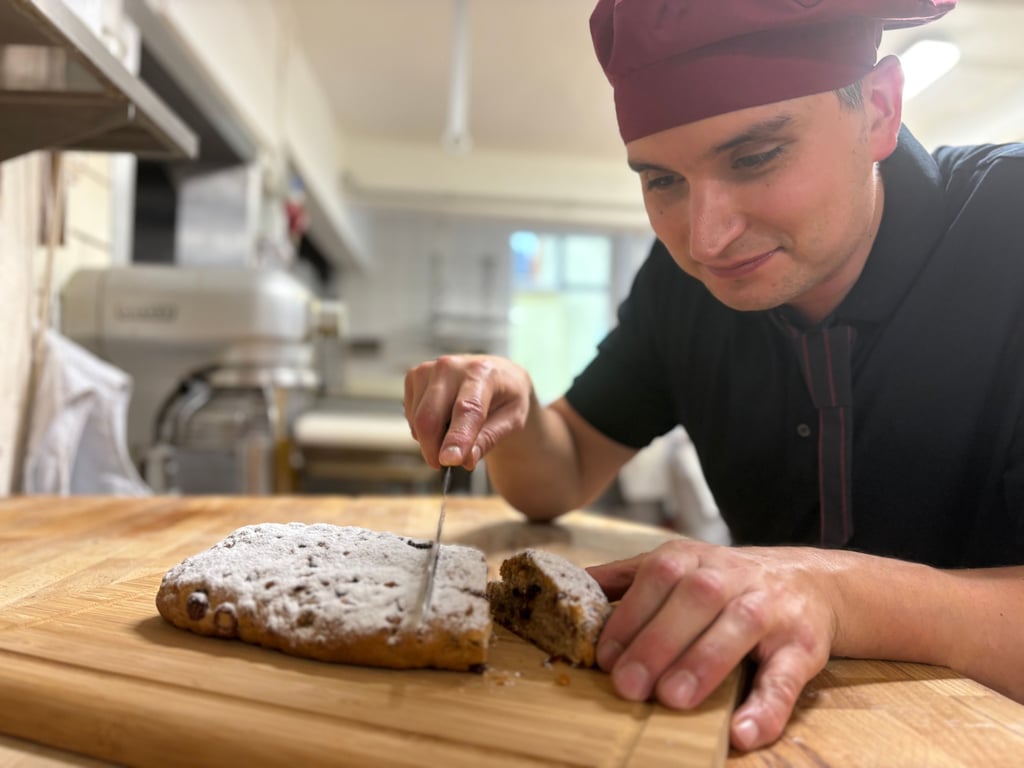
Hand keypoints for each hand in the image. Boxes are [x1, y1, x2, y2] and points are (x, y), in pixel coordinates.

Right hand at [404, 354, 533, 470]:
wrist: (495, 374)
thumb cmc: (506, 397)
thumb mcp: (512, 419)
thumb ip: (489, 439)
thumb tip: (466, 460)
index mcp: (482, 372)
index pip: (466, 409)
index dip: (456, 437)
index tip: (449, 461)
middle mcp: (451, 366)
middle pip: (430, 417)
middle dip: (434, 449)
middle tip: (448, 464)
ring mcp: (428, 370)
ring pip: (417, 420)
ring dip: (431, 441)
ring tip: (455, 435)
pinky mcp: (414, 376)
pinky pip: (411, 417)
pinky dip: (424, 430)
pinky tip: (443, 422)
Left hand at [587, 541, 839, 751]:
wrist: (809, 581)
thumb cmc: (725, 582)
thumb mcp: (679, 567)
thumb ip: (628, 578)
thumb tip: (572, 586)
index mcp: (694, 559)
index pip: (658, 577)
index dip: (630, 616)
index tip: (605, 657)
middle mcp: (732, 577)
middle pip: (696, 599)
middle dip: (658, 642)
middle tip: (629, 686)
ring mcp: (770, 609)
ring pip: (739, 627)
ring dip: (704, 663)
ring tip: (673, 699)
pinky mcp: (803, 647)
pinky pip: (787, 676)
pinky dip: (767, 706)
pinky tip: (742, 731)